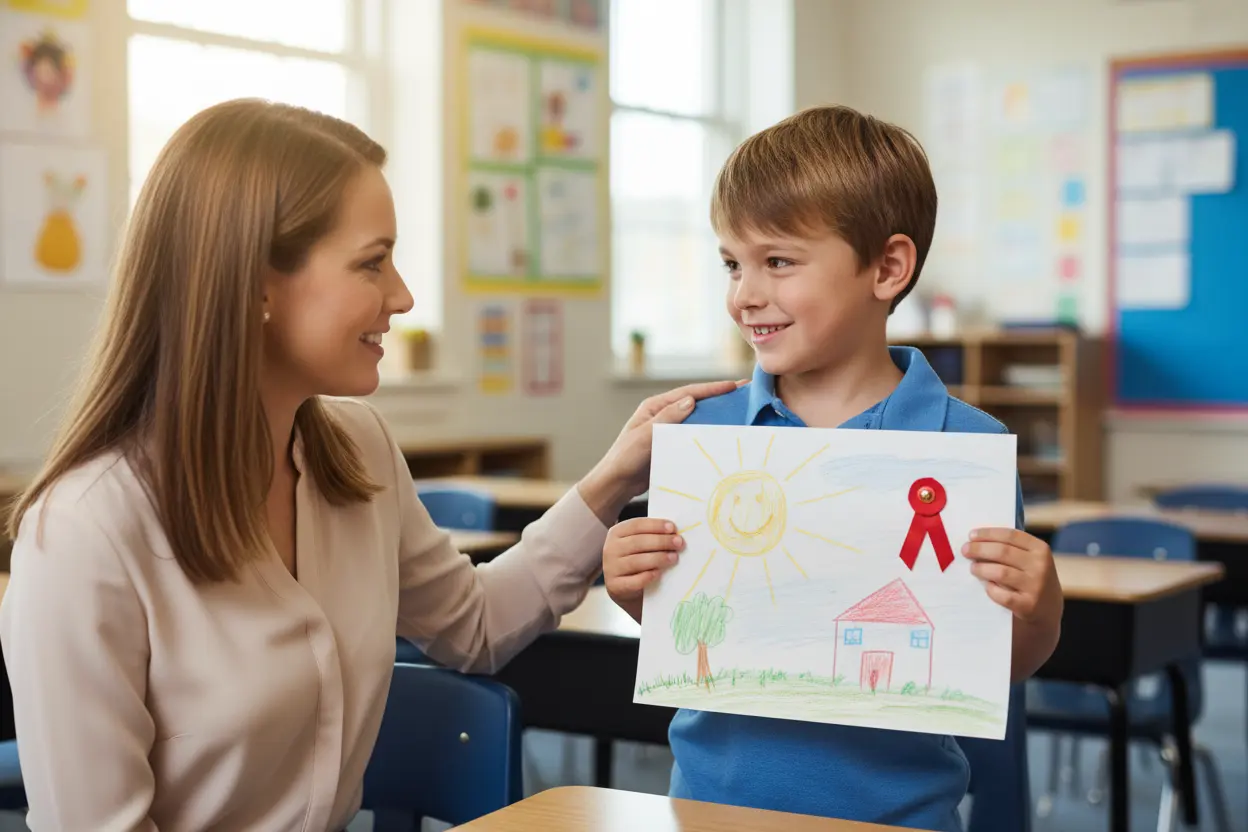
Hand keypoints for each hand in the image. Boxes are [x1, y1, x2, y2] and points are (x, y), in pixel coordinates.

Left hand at [577, 379, 742, 524]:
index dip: (711, 389)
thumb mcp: (645, 435)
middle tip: (743, 395)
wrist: (617, 484)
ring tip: (740, 414)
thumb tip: (690, 400)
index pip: (688, 393)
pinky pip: (693, 435)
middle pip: (695, 403)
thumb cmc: (625, 458)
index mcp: (655, 407)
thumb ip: (667, 418)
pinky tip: (723, 437)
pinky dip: (707, 434)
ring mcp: (668, 430)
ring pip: (697, 419)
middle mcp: (663, 415)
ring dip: (716, 416)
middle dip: (718, 398)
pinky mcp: (671, 445)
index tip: (733, 385)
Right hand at [603, 517, 685, 622]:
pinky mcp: (615, 586)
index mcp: (616, 533)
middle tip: (679, 543)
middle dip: (661, 541)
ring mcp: (611, 568)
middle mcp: (610, 549)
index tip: (672, 528)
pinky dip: (647, 576)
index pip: (636, 525)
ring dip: (658, 558)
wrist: (625, 589)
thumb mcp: (640, 544)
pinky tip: (659, 573)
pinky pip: (633, 581)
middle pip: (637, 542)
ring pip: (636, 561)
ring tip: (674, 558)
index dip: (655, 525)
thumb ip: (652, 536)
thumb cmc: (637, 560)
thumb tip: (674, 533)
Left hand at [962, 528, 1062, 625]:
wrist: (1048, 608)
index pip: (1010, 535)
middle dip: (979, 549)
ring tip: (973, 568)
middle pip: (1003, 552)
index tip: (971, 535)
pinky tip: (987, 586)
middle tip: (965, 550)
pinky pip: (1002, 595)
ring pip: (1000, 572)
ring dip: (981, 569)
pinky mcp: (1028, 605)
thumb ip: (1011, 548)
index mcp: (1040, 549)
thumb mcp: (1030, 559)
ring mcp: (1036, 587)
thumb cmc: (1030, 577)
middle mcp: (1040, 566)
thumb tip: (976, 539)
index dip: (988, 534)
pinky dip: (991, 589)